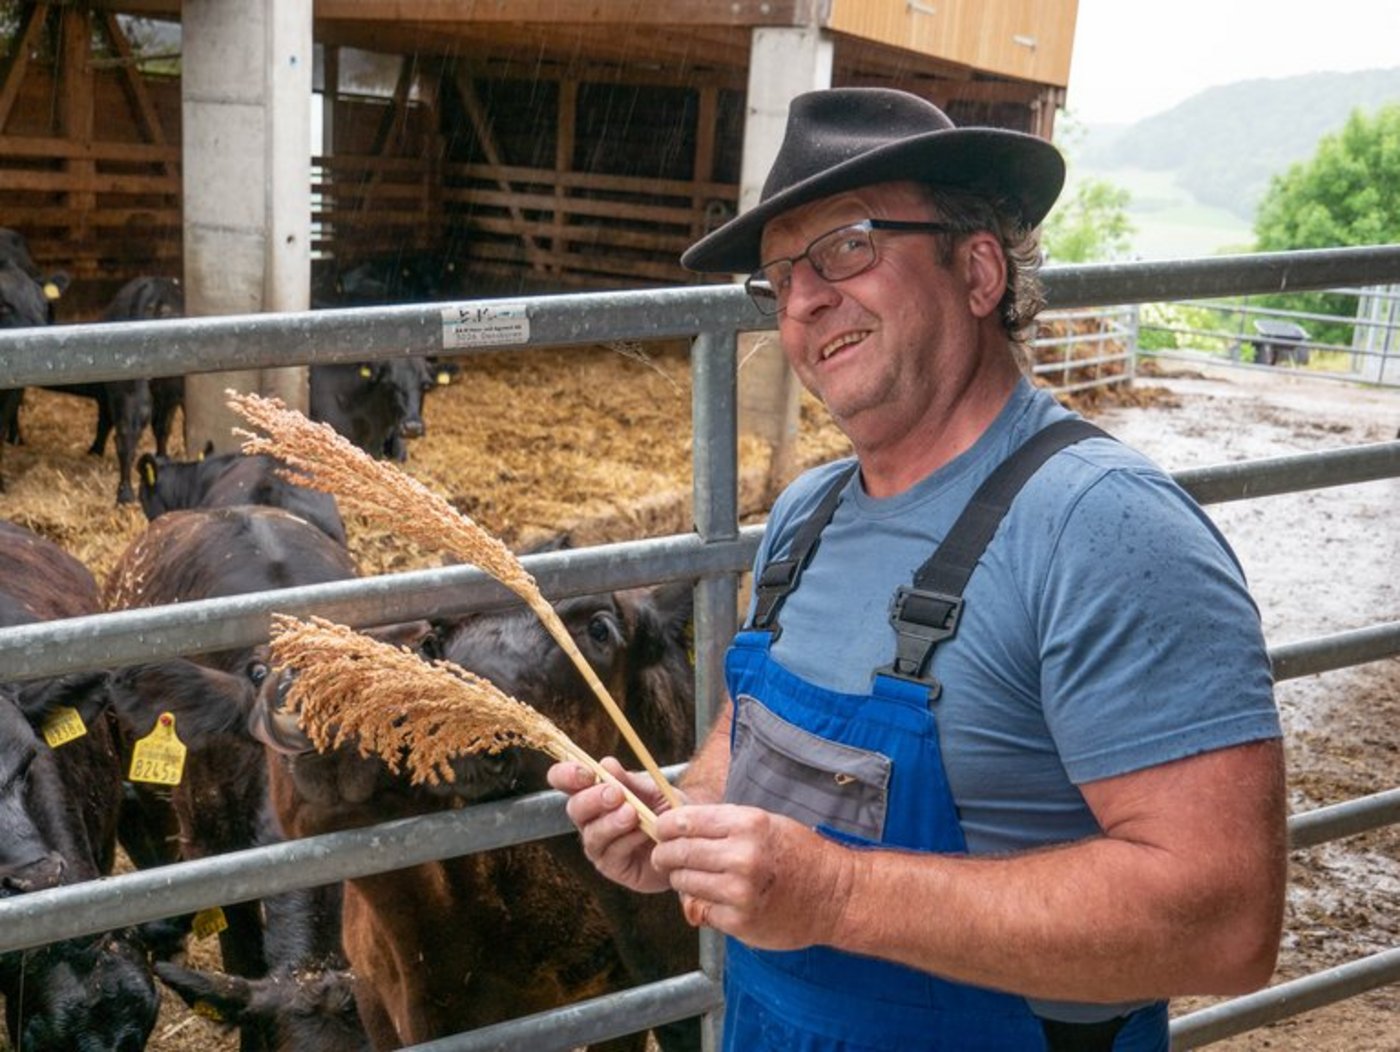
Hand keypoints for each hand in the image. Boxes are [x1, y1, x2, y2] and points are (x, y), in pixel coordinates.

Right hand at [547, 756, 673, 893]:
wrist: (687, 840)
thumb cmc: (664, 811)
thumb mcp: (653, 791)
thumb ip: (630, 781)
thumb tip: (606, 763)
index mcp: (593, 791)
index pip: (565, 780)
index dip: (566, 775)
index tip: (586, 773)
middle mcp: (590, 818)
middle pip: (575, 808)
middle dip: (592, 799)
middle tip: (616, 793)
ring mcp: (598, 844)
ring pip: (592, 833)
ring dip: (611, 822)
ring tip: (632, 813)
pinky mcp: (611, 866)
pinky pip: (612, 853)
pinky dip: (628, 840)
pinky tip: (643, 833)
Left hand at [652, 803, 850, 950]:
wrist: (834, 895)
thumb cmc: (798, 854)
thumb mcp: (764, 823)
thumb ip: (723, 824)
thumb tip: (678, 824)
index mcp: (747, 824)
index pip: (685, 821)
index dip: (665, 826)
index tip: (660, 831)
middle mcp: (742, 855)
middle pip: (678, 852)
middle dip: (665, 855)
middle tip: (664, 858)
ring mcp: (740, 890)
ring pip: (684, 882)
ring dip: (680, 880)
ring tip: (689, 878)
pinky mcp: (739, 921)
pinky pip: (701, 909)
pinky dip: (701, 904)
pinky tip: (714, 898)